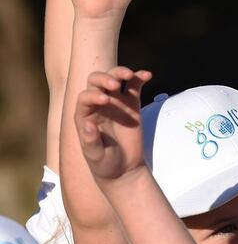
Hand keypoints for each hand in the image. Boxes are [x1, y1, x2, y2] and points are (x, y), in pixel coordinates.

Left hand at [75, 67, 152, 186]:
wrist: (124, 170)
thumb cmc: (105, 164)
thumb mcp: (95, 157)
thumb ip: (90, 142)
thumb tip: (87, 125)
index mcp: (84, 116)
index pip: (85, 97)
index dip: (93, 95)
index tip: (106, 100)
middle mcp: (98, 106)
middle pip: (96, 81)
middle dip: (104, 78)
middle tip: (115, 85)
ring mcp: (116, 104)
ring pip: (114, 79)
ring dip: (120, 73)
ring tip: (130, 75)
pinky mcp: (132, 105)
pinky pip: (135, 86)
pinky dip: (140, 78)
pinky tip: (147, 75)